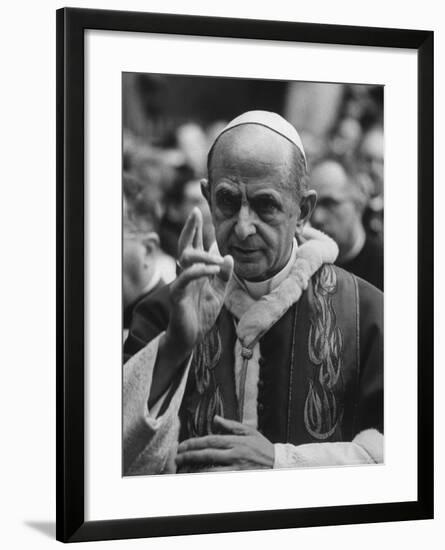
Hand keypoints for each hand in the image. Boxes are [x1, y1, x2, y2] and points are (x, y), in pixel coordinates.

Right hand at [166, 208, 232, 356]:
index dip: (197, 229)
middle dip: (190, 228)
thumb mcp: (219, 292)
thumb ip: (224, 274)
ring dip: (202, 254)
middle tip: (195, 211)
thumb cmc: (202, 313)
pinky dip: (200, 271)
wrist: (191, 338)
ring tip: (217, 258)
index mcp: (196, 270)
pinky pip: (186, 277)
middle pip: (186, 244)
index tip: (200, 211)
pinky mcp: (177, 294)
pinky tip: (212, 269)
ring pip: (185, 257)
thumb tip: (228, 256)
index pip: (195, 245)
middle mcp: (186, 272)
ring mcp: (181, 282)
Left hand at [175, 415, 274, 470]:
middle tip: (176, 458)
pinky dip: (209, 478)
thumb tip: (216, 418)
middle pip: (208, 454)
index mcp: (236, 441)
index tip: (182, 446)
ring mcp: (237, 467)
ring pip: (212, 470)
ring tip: (183, 470)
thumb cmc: (262, 446)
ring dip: (196, 470)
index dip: (194, 443)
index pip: (210, 440)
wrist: (278, 463)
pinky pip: (220, 479)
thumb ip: (231, 425)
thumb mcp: (248, 431)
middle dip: (190, 456)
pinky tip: (199, 478)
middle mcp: (235, 454)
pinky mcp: (239, 477)